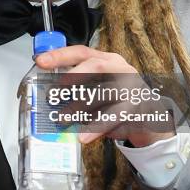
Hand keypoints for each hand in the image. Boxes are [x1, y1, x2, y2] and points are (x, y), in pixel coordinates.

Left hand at [36, 45, 174, 146]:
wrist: (148, 117)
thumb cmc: (117, 100)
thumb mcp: (98, 87)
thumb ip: (78, 86)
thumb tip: (49, 96)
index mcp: (107, 60)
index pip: (82, 52)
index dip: (60, 55)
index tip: (40, 61)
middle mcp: (120, 68)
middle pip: (96, 65)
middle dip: (72, 77)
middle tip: (53, 93)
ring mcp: (130, 86)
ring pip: (103, 92)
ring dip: (79, 106)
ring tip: (62, 119)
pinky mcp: (136, 107)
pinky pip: (113, 116)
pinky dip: (96, 127)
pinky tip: (83, 137)